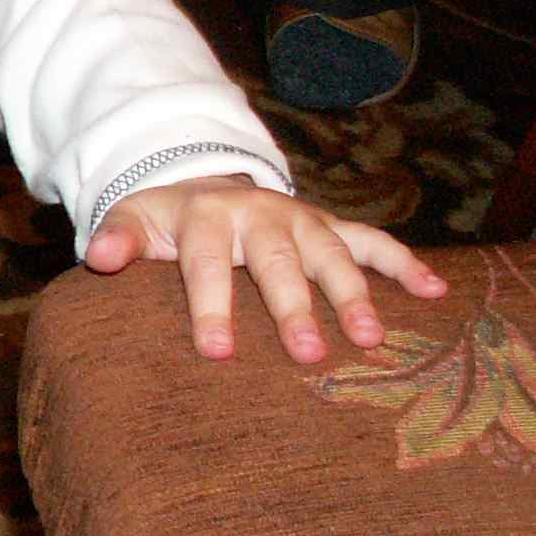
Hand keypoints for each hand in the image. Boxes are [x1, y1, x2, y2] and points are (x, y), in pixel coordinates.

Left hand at [83, 176, 447, 363]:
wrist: (202, 181)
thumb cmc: (166, 221)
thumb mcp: (136, 222)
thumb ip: (119, 239)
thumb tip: (97, 257)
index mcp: (206, 217)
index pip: (206, 263)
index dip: (210, 305)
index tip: (217, 352)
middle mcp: (260, 214)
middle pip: (277, 261)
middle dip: (293, 307)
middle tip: (307, 355)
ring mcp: (302, 219)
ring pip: (332, 253)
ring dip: (354, 293)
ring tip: (371, 339)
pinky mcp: (330, 225)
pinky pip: (374, 241)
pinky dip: (406, 264)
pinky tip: (438, 292)